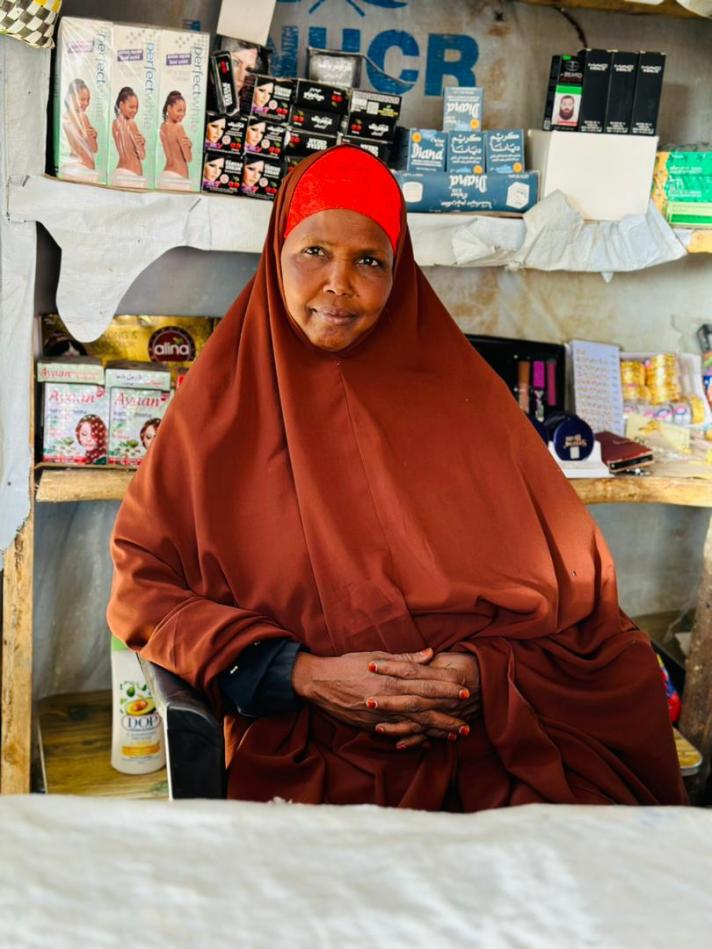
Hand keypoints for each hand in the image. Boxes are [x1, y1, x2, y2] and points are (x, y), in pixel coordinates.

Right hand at [292, 647, 469, 738]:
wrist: (320, 682)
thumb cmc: (348, 664)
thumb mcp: (376, 654)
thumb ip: (405, 658)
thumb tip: (431, 654)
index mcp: (392, 678)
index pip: (426, 684)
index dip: (446, 689)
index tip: (464, 691)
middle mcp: (389, 698)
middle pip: (425, 707)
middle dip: (448, 714)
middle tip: (468, 719)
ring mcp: (381, 715)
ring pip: (415, 725)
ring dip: (436, 730)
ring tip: (456, 735)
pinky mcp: (372, 725)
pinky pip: (398, 734)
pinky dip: (415, 739)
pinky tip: (428, 743)